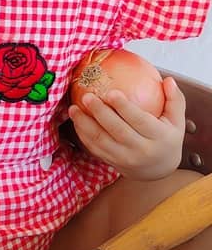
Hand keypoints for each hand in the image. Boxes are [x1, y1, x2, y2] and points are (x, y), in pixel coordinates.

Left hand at [67, 76, 184, 180]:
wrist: (158, 169)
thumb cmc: (166, 139)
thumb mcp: (177, 121)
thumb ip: (174, 100)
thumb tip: (168, 80)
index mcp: (159, 138)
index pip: (140, 121)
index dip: (124, 107)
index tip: (111, 92)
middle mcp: (141, 150)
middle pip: (117, 130)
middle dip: (100, 112)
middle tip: (87, 96)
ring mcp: (124, 158)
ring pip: (101, 140)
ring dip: (84, 123)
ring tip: (73, 108)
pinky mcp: (111, 162)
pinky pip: (93, 147)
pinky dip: (82, 134)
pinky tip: (76, 120)